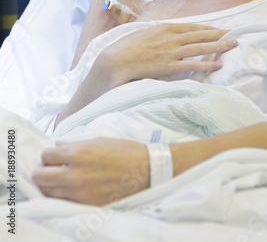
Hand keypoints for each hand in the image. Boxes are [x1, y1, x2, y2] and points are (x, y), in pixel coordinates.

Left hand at [32, 138, 149, 205]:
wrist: (147, 171)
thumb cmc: (126, 151)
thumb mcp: (100, 140)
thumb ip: (75, 144)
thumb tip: (58, 147)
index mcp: (79, 152)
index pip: (46, 155)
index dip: (48, 155)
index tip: (54, 156)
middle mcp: (75, 173)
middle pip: (40, 176)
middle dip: (42, 171)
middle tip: (51, 169)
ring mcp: (80, 192)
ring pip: (48, 192)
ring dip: (51, 185)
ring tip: (62, 180)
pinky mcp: (87, 205)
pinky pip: (64, 203)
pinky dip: (64, 197)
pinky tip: (73, 190)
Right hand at [98, 23, 237, 85]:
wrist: (116, 60)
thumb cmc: (126, 47)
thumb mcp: (143, 33)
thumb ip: (157, 32)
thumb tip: (164, 32)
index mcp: (164, 28)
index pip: (191, 27)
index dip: (206, 29)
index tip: (218, 29)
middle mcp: (171, 38)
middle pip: (200, 35)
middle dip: (218, 34)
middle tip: (233, 34)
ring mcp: (171, 52)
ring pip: (200, 48)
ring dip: (218, 46)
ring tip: (232, 45)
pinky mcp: (169, 66)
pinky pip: (192, 65)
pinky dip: (206, 64)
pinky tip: (217, 65)